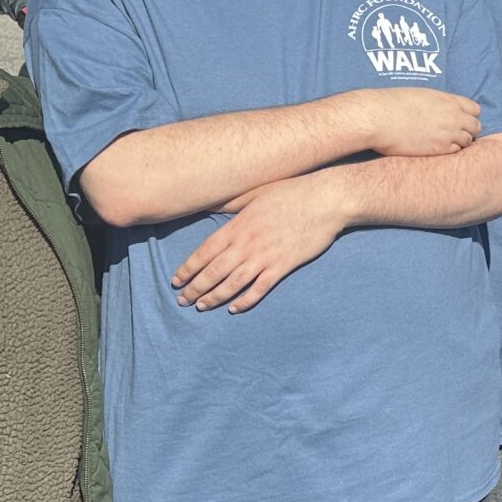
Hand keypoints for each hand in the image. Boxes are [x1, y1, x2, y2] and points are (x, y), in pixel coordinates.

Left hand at [170, 172, 341, 311]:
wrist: (325, 200)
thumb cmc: (290, 192)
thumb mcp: (254, 193)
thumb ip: (229, 203)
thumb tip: (207, 205)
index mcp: (238, 226)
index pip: (205, 252)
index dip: (188, 268)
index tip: (176, 280)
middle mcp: (247, 244)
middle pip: (214, 271)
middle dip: (195, 288)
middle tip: (182, 300)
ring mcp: (265, 257)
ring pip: (232, 283)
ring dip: (214, 297)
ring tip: (201, 306)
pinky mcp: (283, 266)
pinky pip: (259, 289)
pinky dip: (245, 301)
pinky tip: (234, 309)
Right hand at [345, 88, 479, 158]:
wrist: (378, 118)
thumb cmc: (393, 104)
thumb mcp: (421, 95)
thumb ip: (438, 103)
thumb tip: (442, 110)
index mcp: (448, 100)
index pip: (475, 109)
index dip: (469, 115)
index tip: (460, 120)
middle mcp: (453, 116)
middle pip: (475, 126)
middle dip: (468, 130)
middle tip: (455, 134)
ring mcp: (448, 133)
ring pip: (468, 141)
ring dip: (459, 142)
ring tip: (443, 142)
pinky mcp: (439, 149)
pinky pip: (456, 152)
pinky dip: (450, 151)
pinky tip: (436, 149)